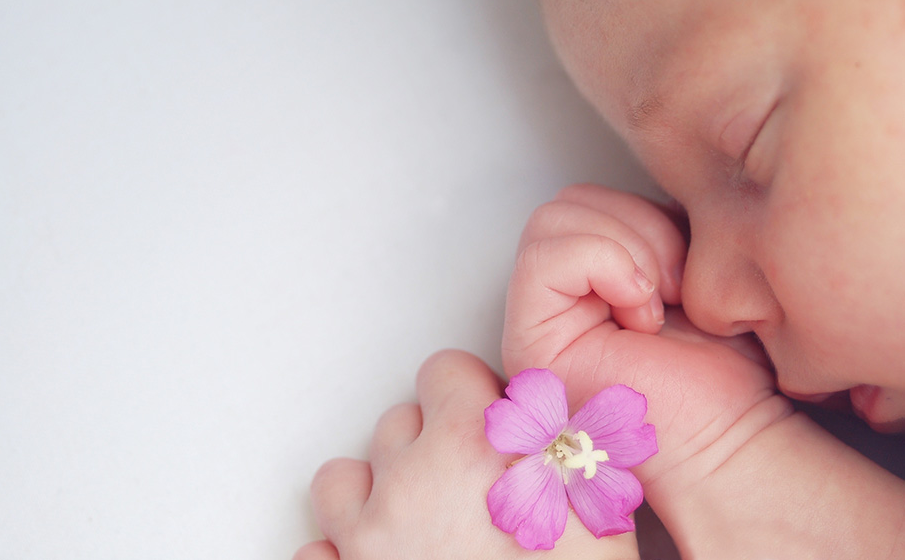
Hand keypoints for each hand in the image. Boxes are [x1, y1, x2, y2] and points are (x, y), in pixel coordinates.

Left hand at [294, 350, 641, 559]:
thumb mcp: (596, 503)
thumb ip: (557, 445)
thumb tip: (541, 421)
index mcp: (469, 443)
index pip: (443, 370)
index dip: (470, 393)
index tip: (485, 421)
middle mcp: (408, 481)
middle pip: (398, 422)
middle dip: (430, 444)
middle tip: (467, 486)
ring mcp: (368, 538)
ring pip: (342, 477)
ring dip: (373, 491)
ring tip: (415, 520)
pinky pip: (316, 551)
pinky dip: (339, 554)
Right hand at [503, 184, 904, 558]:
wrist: (732, 434)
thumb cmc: (722, 363)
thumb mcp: (688, 260)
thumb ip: (649, 220)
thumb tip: (639, 179)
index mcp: (583, 276)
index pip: (585, 197)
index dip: (644, 216)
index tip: (688, 271)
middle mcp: (551, 297)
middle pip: (565, 202)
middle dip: (637, 230)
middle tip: (674, 288)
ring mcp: (534, 320)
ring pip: (553, 218)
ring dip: (627, 252)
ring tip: (657, 305)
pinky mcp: (530, 341)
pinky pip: (546, 256)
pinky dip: (606, 267)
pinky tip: (640, 315)